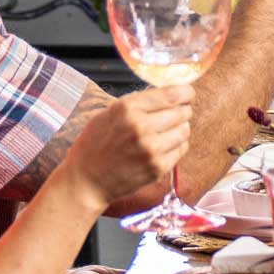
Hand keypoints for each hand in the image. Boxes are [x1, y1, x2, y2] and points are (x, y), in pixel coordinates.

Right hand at [64, 85, 194, 211]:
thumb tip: (167, 93)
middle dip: (182, 111)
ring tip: (167, 131)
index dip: (186, 92)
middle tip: (176, 114)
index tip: (188, 94)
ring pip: (185, 130)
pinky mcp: (157, 168)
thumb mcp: (109, 113)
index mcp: (127, 108)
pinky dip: (177, 146)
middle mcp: (141, 127)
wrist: (85, 181)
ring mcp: (151, 149)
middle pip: (182, 112)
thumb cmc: (94, 145)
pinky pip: (182, 149)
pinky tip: (163, 147)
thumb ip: (137, 102)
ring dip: (180, 128)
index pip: (172, 95)